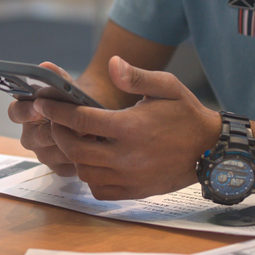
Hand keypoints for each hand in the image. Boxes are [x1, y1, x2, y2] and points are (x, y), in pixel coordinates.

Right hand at [8, 61, 83, 176]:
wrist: (93, 118)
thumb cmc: (75, 102)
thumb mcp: (68, 87)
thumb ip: (57, 77)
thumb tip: (46, 66)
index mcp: (25, 113)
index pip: (15, 112)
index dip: (25, 111)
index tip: (38, 107)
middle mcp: (30, 135)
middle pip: (35, 137)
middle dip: (54, 131)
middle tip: (73, 125)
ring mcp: (43, 154)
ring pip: (53, 153)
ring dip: (72, 143)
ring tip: (90, 133)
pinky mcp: (58, 168)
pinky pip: (67, 166)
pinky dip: (81, 157)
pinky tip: (94, 146)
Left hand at [36, 56, 218, 199]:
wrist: (212, 151)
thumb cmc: (186, 115)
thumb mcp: (167, 87)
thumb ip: (137, 76)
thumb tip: (113, 64)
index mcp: (131, 128)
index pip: (81, 120)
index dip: (56, 110)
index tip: (42, 102)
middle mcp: (127, 156)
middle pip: (75, 149)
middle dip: (58, 133)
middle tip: (54, 121)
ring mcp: (130, 177)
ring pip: (84, 171)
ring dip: (73, 155)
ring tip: (73, 138)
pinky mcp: (134, 191)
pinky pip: (99, 189)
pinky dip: (90, 176)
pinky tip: (92, 160)